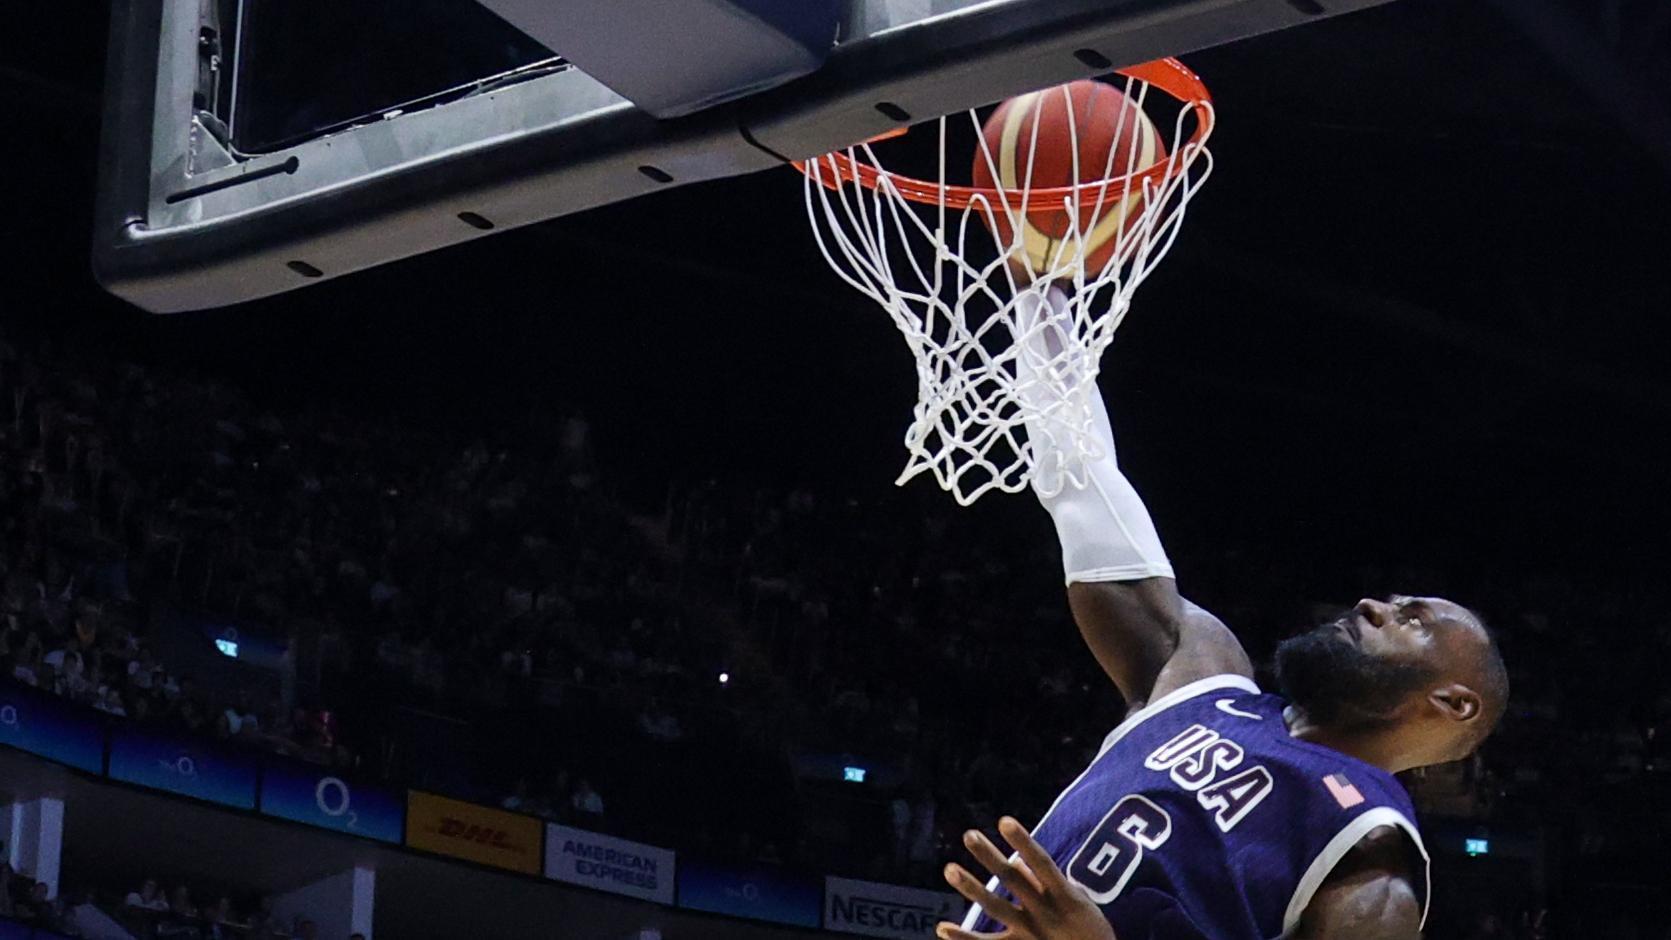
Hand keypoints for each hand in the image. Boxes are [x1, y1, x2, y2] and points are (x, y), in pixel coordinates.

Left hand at [937, 817, 1115, 939]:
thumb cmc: (1089, 930)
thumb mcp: (1077, 901)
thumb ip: (1047, 882)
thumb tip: (1019, 862)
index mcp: (1063, 895)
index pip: (1041, 862)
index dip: (1023, 842)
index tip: (1004, 820)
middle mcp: (1044, 912)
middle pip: (1012, 880)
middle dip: (989, 857)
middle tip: (969, 834)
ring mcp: (1030, 933)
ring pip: (996, 908)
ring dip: (972, 888)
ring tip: (949, 868)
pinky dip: (964, 938)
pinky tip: (942, 927)